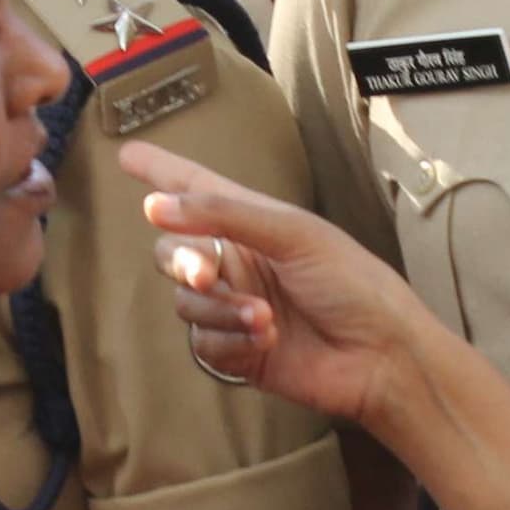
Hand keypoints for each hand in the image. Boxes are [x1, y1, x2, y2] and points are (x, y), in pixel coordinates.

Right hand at [122, 142, 440, 429]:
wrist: (382, 355)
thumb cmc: (353, 283)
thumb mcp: (295, 233)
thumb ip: (225, 213)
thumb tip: (156, 205)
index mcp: (253, 223)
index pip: (196, 190)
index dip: (162, 172)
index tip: (127, 155)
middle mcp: (238, 262)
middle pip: (172, 252)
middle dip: (183, 262)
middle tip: (207, 275)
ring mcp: (235, 307)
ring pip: (184, 302)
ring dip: (219, 309)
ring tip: (265, 318)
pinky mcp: (237, 352)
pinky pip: (203, 343)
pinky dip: (230, 340)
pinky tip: (267, 341)